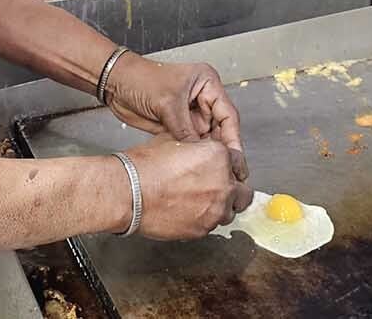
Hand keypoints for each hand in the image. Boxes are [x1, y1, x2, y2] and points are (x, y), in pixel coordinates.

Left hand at [104, 53, 248, 181]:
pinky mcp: (177, 124)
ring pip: (206, 138)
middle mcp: (202, 98)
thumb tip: (200, 154)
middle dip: (223, 150)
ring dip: (208, 154)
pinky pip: (190, 143)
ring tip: (215, 173)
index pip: (227, 114)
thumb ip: (186, 130)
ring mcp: (189, 112)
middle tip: (229, 172)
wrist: (115, 83)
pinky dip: (193, 154)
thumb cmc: (141, 79)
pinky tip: (197, 167)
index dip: (233, 138)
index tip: (236, 158)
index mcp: (207, 83)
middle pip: (220, 128)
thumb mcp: (168, 104)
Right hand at [121, 134, 253, 239]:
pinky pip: (211, 225)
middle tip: (215, 187)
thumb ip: (197, 148)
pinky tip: (187, 211)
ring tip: (199, 201)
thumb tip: (200, 152)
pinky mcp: (203, 230)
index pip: (237, 163)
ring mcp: (215, 210)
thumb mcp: (174, 142)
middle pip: (243, 191)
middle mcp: (224, 184)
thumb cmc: (145, 167)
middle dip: (232, 189)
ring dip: (220, 206)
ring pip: (230, 211)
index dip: (227, 166)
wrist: (128, 193)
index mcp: (219, 157)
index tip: (219, 170)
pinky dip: (204, 219)